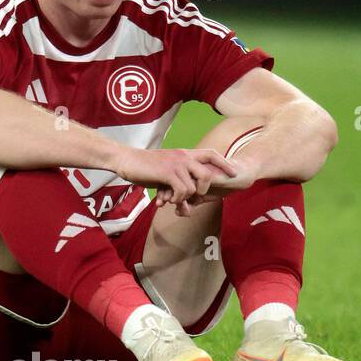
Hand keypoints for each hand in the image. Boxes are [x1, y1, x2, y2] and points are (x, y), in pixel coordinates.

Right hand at [113, 145, 236, 198]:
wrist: (126, 160)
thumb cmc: (144, 168)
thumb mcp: (165, 172)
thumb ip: (177, 184)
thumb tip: (185, 206)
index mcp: (185, 154)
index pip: (211, 154)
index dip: (224, 164)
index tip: (234, 174)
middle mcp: (183, 157)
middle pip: (207, 173)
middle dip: (204, 190)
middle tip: (195, 199)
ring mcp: (176, 164)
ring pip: (193, 187)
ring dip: (184, 199)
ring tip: (173, 202)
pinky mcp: (167, 172)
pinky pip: (182, 191)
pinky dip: (177, 199)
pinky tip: (167, 200)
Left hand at [154, 148, 260, 215]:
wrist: (241, 175)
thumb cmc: (223, 184)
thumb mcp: (205, 196)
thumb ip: (192, 202)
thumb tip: (180, 212)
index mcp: (189, 171)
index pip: (169, 179)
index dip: (163, 191)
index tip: (158, 203)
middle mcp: (192, 167)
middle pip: (171, 179)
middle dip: (165, 193)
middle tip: (161, 204)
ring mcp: (200, 169)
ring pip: (181, 182)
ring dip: (176, 196)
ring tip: (176, 206)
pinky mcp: (208, 174)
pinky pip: (195, 186)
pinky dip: (189, 197)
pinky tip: (189, 205)